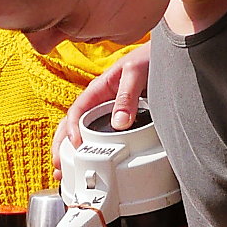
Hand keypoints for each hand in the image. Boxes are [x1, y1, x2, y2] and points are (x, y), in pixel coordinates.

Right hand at [52, 42, 151, 175]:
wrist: (167, 54)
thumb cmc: (149, 58)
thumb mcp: (137, 72)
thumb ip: (127, 95)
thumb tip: (120, 123)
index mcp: (98, 89)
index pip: (76, 111)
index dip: (72, 130)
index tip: (75, 146)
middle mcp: (100, 102)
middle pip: (72, 126)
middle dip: (62, 146)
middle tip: (59, 167)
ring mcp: (109, 112)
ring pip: (83, 132)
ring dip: (72, 151)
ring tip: (66, 172)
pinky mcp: (121, 119)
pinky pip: (102, 135)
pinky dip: (93, 150)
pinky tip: (91, 162)